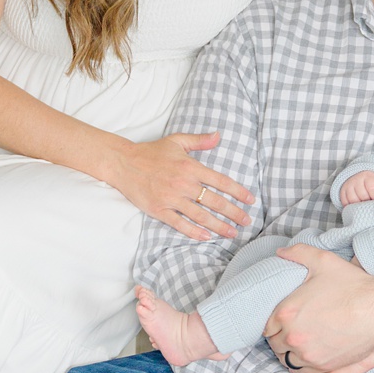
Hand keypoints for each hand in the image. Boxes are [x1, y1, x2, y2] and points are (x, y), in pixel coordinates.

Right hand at [109, 133, 253, 239]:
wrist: (122, 162)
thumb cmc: (151, 152)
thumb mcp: (176, 141)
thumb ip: (199, 140)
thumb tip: (219, 135)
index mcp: (190, 167)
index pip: (221, 181)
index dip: (238, 192)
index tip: (250, 200)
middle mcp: (183, 184)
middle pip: (214, 201)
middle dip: (233, 213)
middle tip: (246, 221)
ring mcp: (170, 198)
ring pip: (200, 215)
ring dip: (218, 226)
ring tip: (232, 232)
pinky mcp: (158, 209)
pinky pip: (179, 223)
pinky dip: (194, 231)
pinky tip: (207, 237)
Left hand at [264, 244, 373, 371]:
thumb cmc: (353, 287)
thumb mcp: (324, 261)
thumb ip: (298, 253)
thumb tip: (281, 252)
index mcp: (287, 312)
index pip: (266, 324)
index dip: (274, 321)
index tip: (283, 319)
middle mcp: (292, 337)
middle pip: (274, 343)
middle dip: (281, 336)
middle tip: (293, 329)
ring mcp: (308, 354)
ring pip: (286, 359)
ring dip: (289, 352)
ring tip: (300, 342)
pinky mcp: (323, 366)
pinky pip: (302, 371)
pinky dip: (302, 364)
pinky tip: (310, 353)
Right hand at [337, 170, 373, 203]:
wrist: (360, 177)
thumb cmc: (373, 182)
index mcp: (367, 176)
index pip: (372, 187)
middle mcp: (356, 180)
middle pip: (362, 195)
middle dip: (368, 202)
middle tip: (371, 203)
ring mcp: (348, 186)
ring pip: (353, 200)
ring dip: (360, 205)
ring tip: (364, 205)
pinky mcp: (342, 191)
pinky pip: (345, 202)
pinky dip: (351, 207)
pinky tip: (356, 206)